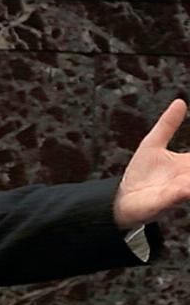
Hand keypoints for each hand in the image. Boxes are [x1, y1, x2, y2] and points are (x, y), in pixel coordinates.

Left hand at [113, 98, 189, 228]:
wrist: (122, 198)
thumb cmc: (141, 173)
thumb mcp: (153, 144)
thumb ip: (167, 125)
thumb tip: (180, 102)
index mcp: (188, 164)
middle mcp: (188, 177)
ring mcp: (178, 190)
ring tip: (188, 180)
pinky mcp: (164, 201)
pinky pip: (179, 195)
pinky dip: (183, 191)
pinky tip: (185, 187)